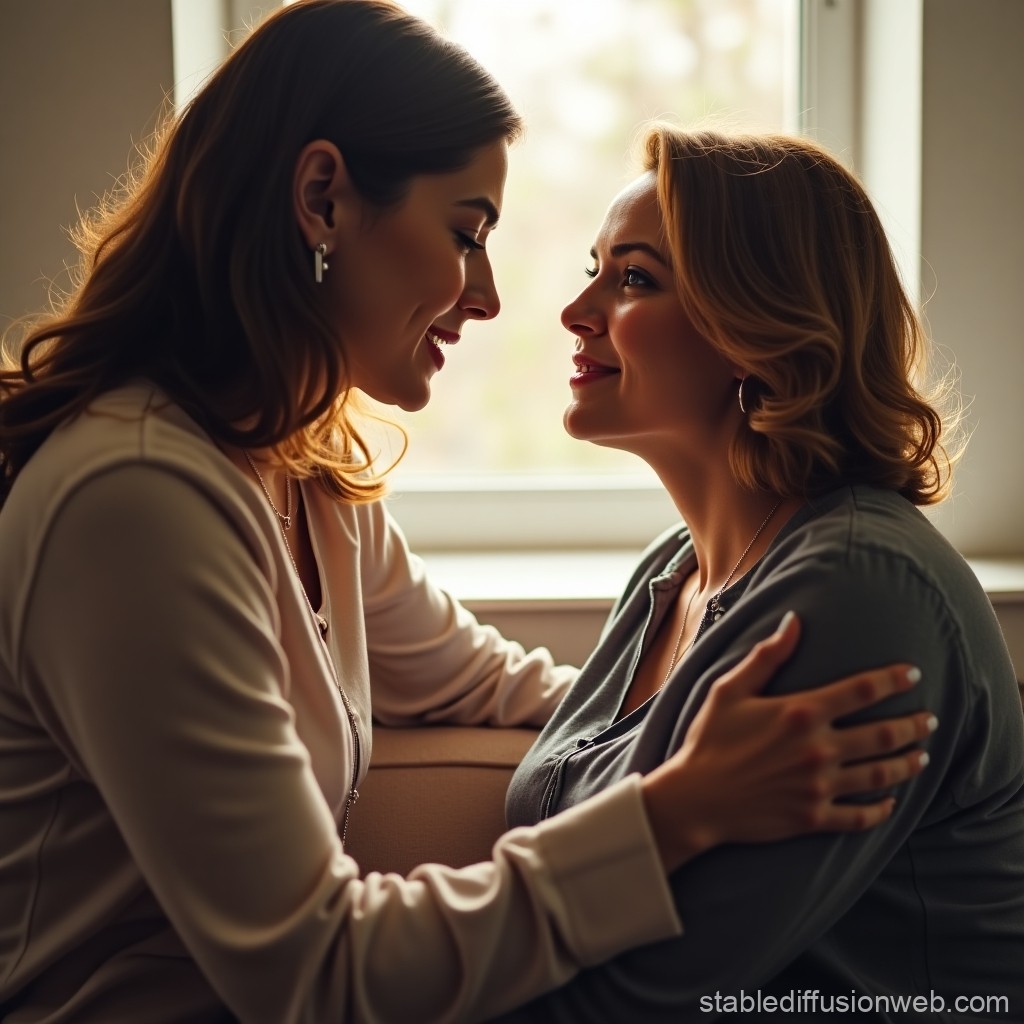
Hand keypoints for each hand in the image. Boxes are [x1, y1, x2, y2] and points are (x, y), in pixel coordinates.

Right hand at [640, 611, 934, 871]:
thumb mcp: (729, 690)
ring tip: (922, 755)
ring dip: (907, 763)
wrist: (695, 799)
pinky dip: (882, 809)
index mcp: (801, 712)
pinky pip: (860, 815)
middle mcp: (818, 749)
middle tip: (929, 719)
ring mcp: (819, 786)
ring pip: (880, 774)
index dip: (893, 680)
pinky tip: (892, 801)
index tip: (913, 674)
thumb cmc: (708, 739)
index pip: (862, 690)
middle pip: (883, 734)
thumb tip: (794, 622)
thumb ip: (766, 656)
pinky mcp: (814, 818)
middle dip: (913, 725)